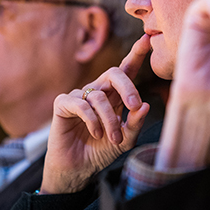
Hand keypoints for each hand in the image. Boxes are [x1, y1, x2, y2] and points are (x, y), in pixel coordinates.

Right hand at [40, 35, 151, 193]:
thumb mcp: (125, 140)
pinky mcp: (63, 104)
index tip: (147, 39)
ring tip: (113, 139)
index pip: (126, 70)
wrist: (78, 170)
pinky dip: (92, 119)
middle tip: (135, 106)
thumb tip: (145, 105)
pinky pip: (81, 104)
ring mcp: (80, 96)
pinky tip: (96, 133)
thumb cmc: (101, 151)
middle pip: (115, 73)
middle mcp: (98, 91)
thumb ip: (135, 123)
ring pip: (99, 96)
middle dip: (128, 87)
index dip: (136, 54)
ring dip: (110, 119)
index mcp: (115, 95)